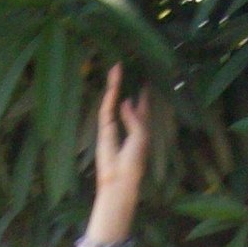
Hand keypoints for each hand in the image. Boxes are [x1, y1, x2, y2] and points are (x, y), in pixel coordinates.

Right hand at [92, 63, 151, 217]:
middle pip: (125, 100)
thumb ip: (135, 117)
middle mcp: (126, 125)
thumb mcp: (141, 136)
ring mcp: (113, 126)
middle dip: (125, 85)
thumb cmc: (135, 161)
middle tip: (124, 67)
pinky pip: (106, 109)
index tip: (144, 80)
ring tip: (116, 68)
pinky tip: (113, 85)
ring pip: (114, 101)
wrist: (120, 179)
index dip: (142, 95)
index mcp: (140, 129)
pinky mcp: (104, 129)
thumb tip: (125, 100)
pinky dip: (110, 97)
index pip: (141, 107)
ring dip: (115, 85)